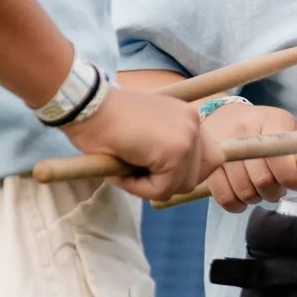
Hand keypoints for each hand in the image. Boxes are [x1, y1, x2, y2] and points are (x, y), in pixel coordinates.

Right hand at [63, 86, 219, 200]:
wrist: (87, 107)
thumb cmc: (106, 120)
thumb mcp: (146, 133)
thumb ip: (165, 150)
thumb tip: (172, 182)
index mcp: (188, 117)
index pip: (208, 157)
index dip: (183, 172)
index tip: (155, 171)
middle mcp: (194, 122)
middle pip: (201, 173)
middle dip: (171, 182)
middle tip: (139, 175)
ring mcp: (188, 136)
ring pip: (181, 185)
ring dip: (153, 187)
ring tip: (126, 172)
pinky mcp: (175, 151)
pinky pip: (162, 189)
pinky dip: (139, 189)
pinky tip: (120, 173)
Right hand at [202, 102, 296, 212]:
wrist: (224, 115)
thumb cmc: (262, 125)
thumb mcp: (285, 127)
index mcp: (270, 122)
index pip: (281, 159)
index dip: (291, 178)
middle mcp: (244, 133)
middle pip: (262, 179)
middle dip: (275, 192)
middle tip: (278, 190)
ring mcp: (224, 148)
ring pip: (243, 190)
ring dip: (256, 199)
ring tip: (261, 192)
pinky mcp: (209, 163)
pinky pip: (222, 194)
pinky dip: (235, 204)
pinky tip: (243, 201)